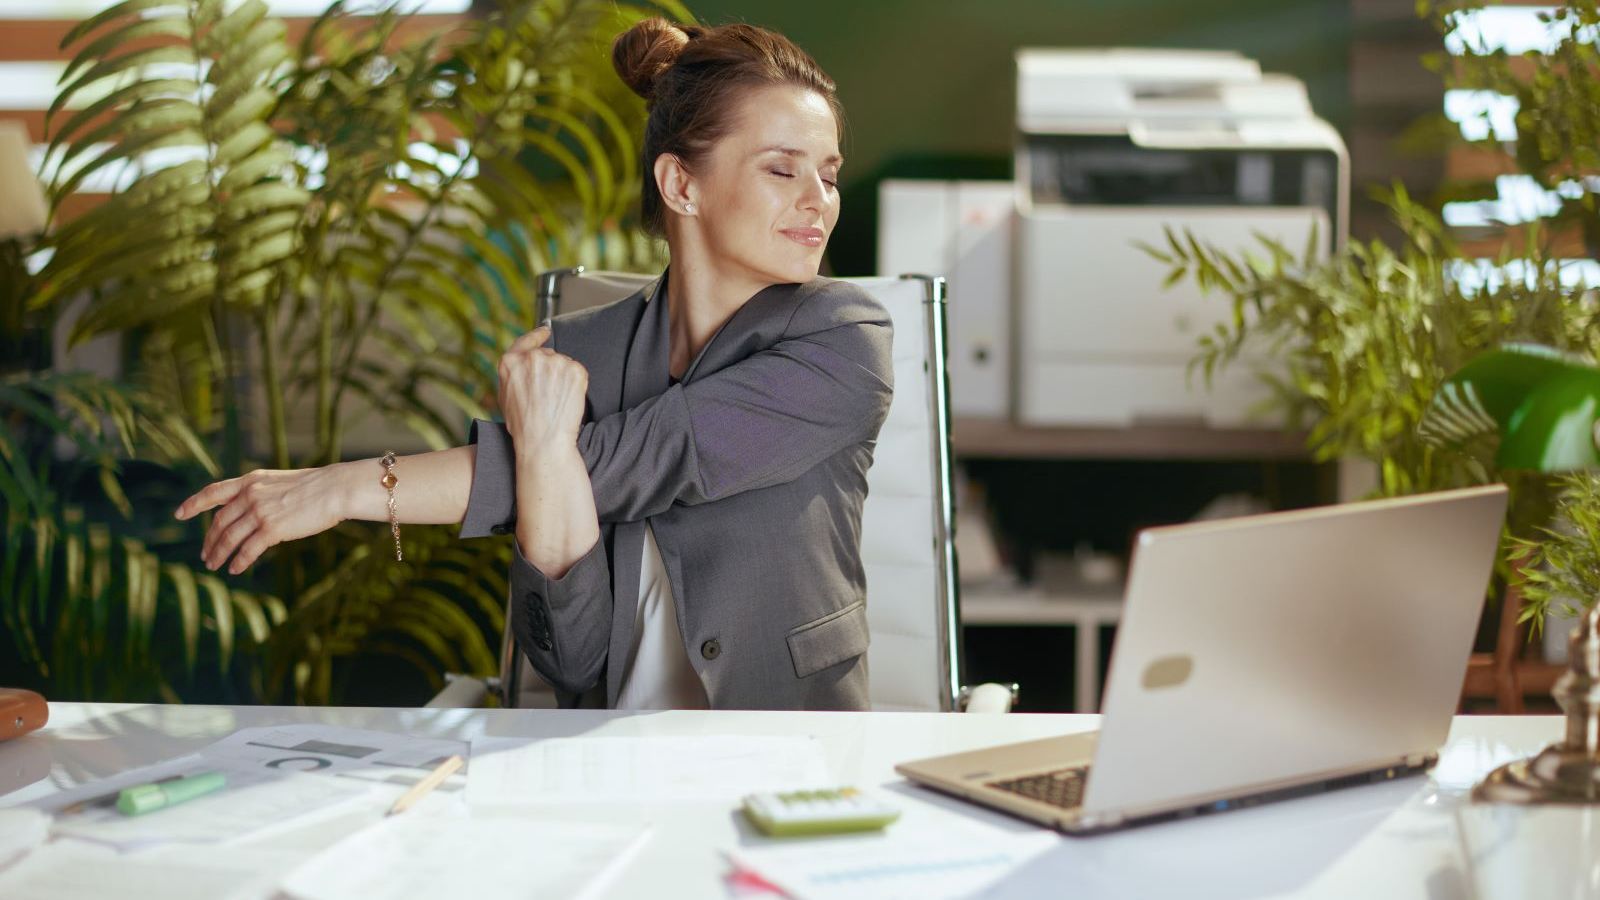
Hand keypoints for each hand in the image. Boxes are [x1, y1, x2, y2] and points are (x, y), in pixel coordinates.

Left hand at [174, 463, 354, 573]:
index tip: (179, 514)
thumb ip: (261, 493)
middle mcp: (250, 495)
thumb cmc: (316, 487)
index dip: (193, 504)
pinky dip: (239, 561)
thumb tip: (250, 511)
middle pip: (219, 522)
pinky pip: (248, 550)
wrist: (335, 489)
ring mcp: (259, 512)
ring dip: (219, 554)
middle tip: (205, 555)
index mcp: (251, 481)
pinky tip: (235, 570)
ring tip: (214, 565)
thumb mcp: (281, 483)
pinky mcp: (271, 529)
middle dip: (209, 540)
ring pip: (229, 538)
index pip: (213, 492)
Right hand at [500, 325, 588, 452]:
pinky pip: (577, 371)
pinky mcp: (575, 370)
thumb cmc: (523, 427)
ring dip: (564, 378)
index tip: (545, 331)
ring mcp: (556, 362)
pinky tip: (568, 400)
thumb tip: (521, 366)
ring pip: (564, 364)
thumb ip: (513, 376)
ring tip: (557, 402)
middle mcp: (533, 357)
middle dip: (550, 370)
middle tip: (549, 395)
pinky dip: (576, 384)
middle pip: (547, 355)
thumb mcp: (504, 397)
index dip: (536, 336)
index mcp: (510, 362)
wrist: (544, 441)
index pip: (525, 341)